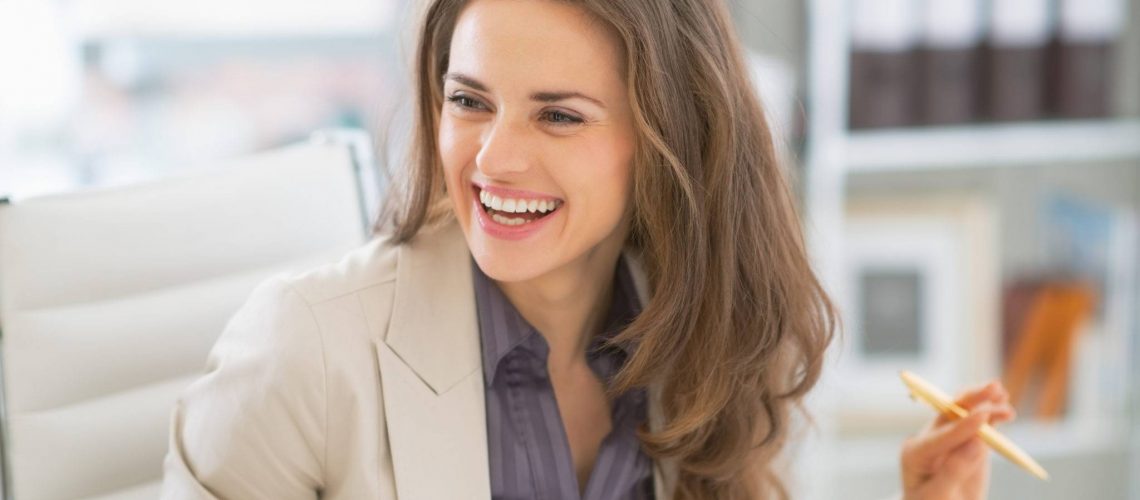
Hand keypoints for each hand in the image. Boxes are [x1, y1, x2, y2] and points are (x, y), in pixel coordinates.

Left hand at [899, 380, 1016, 499]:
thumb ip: (953, 470)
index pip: (940, 436)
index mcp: (915, 453)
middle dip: (971, 399)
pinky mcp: (967, 440)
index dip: (962, 426)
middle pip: (950, 413)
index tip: (982, 416)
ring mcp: (950, 437)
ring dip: (985, 402)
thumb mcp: (938, 495)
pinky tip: (1005, 409)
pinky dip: (993, 416)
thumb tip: (977, 443)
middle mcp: (931, 439)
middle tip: (992, 387)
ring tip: (1002, 394)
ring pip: (966, 414)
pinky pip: (980, 425)